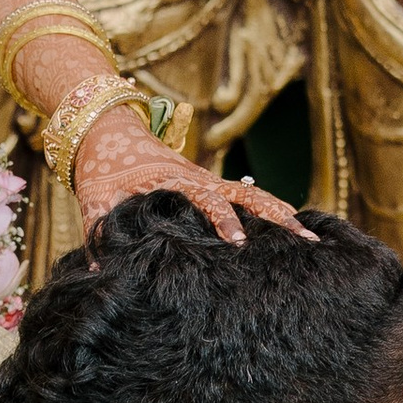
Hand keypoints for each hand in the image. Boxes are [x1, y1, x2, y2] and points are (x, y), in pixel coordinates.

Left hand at [71, 104, 300, 243]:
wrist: (107, 129)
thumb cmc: (100, 165)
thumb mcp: (94, 198)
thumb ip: (98, 231)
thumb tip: (99, 272)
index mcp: (174, 180)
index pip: (205, 201)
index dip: (224, 221)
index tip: (239, 243)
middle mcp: (198, 178)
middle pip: (244, 194)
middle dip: (274, 216)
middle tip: (301, 238)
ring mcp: (206, 179)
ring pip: (250, 193)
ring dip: (278, 211)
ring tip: (308, 234)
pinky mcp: (206, 183)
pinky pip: (243, 193)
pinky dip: (267, 207)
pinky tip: (288, 225)